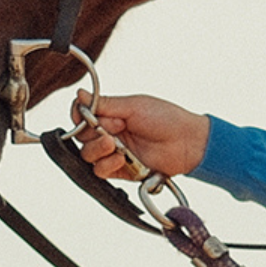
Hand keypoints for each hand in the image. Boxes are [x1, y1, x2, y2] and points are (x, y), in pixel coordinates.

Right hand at [76, 91, 209, 181]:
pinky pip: (101, 171)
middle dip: (91, 133)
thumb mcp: (133, 106)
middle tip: (113, 128)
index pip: (81, 116)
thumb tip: (80, 94)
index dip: (78, 117)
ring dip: (98, 149)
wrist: (186, 142)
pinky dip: (107, 164)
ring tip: (115, 144)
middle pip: (81, 137)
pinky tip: (121, 158)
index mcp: (111, 115)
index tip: (83, 115)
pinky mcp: (121, 171)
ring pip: (88, 155)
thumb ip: (104, 104)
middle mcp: (110, 134)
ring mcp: (114, 153)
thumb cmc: (166, 119)